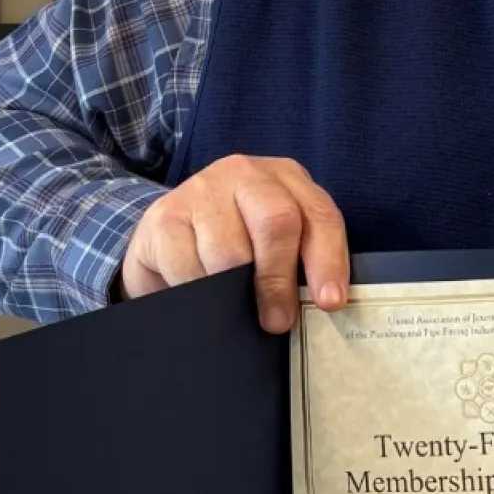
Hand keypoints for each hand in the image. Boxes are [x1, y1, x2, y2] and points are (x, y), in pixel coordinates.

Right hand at [120, 155, 349, 333]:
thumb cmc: (235, 238)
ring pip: (229, 251)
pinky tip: (199, 294)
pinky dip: (197, 290)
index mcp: (285, 178)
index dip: (328, 260)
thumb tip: (321, 305)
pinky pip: (187, 265)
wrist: (169, 230)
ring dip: (234, 291)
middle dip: (279, 280)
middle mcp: (246, 173)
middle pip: (276, 222)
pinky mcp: (164, 215)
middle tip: (277, 320)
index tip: (329, 302)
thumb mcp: (275, 241)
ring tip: (233, 308)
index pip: (319, 215)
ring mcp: (202, 189)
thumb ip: (300, 260)